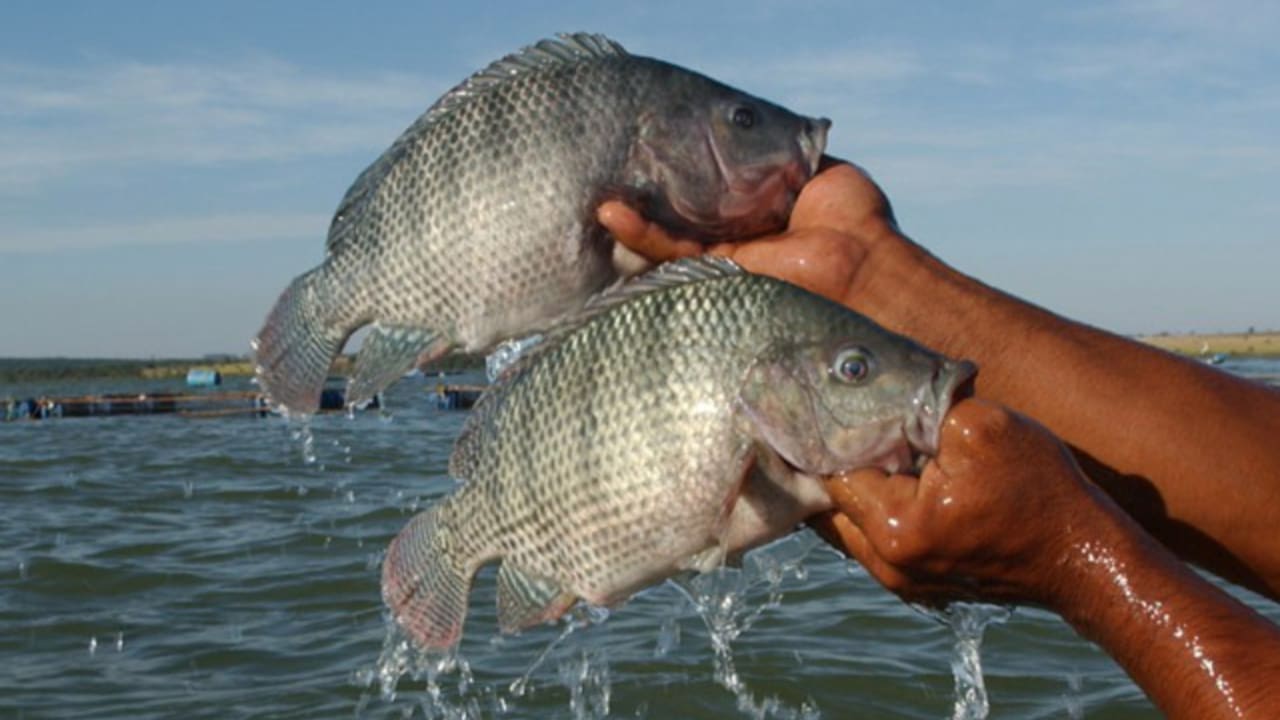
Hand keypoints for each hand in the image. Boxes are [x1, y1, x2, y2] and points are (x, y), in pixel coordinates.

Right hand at [598, 159, 915, 308]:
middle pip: (680, 218)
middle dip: (645, 198)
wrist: (864, 260)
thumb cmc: (855, 218)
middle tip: (612, 170)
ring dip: (630, 219)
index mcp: (759, 213)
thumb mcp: (818, 168)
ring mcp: (723, 261)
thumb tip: (753, 133)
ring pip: (665, 240)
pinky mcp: (717, 275)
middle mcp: (737, 238)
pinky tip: (611, 213)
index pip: (709, 194)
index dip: (680, 175)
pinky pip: (671, 255)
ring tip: (598, 197)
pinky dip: (640, 233)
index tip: (652, 150)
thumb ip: (780, 156)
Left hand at [808, 398, 1123, 610]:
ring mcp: (901, 580)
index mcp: (895, 526)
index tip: (823, 400)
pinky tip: (889, 472)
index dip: (827, 430)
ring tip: (861, 443)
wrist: (1083, 557)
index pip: (829, 469)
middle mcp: (887, 563)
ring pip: (847, 522)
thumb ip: (916, 404)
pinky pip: (872, 538)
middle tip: (831, 419)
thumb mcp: (980, 426)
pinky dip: (873, 506)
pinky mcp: (916, 583)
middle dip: (831, 459)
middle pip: (829, 502)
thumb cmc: (1039, 489)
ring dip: (852, 484)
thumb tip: (871, 387)